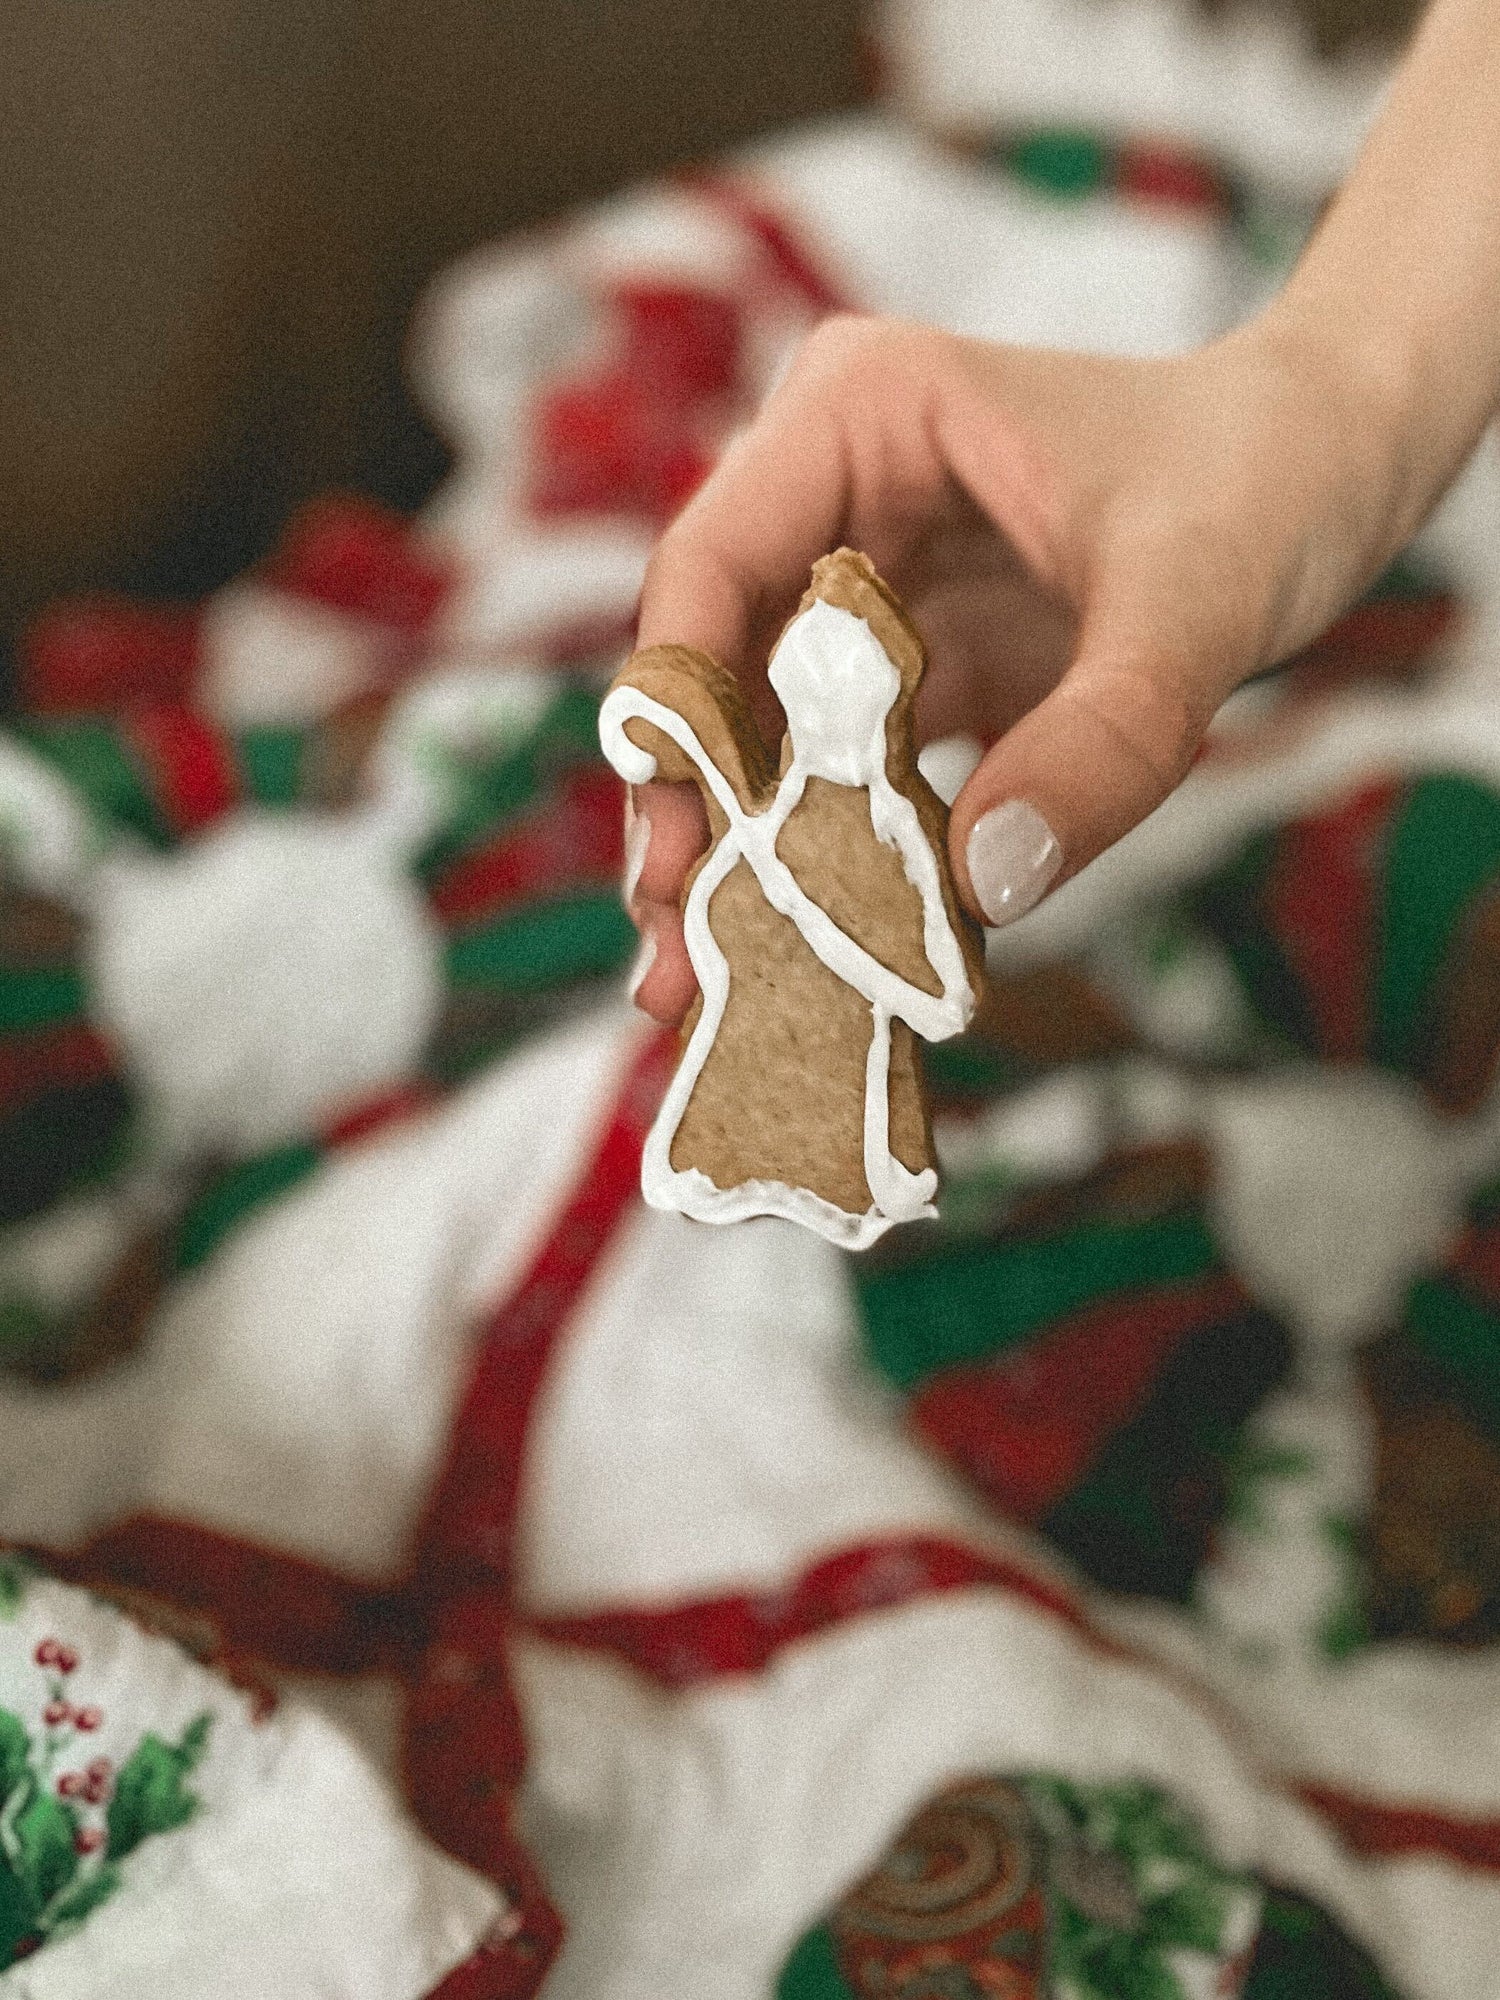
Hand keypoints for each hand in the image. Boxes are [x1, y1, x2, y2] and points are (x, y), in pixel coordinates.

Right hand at [624, 311, 1403, 1023]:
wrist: (1334, 467)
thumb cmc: (1264, 477)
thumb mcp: (1198, 599)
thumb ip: (1100, 739)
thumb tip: (980, 887)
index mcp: (859, 417)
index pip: (709, 570)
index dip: (675, 715)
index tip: (679, 850)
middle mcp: (836, 497)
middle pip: (717, 674)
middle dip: (695, 821)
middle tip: (675, 961)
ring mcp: (872, 590)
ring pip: (768, 739)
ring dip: (747, 863)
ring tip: (712, 990)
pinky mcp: (917, 669)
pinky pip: (851, 778)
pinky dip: (837, 865)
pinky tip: (819, 960)